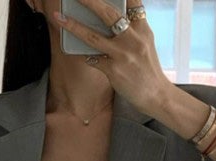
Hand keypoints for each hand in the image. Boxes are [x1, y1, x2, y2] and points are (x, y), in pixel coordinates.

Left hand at [53, 0, 170, 115]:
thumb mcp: (145, 43)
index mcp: (142, 29)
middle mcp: (133, 39)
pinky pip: (91, 59)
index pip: (132, 2)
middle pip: (108, 13)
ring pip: (93, 36)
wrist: (157, 95)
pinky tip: (72, 49)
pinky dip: (81, 54)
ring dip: (73, 26)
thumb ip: (132, 28)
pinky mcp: (114, 70)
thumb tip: (110, 18)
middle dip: (88, 1)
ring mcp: (123, 55)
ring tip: (58, 18)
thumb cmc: (148, 69)